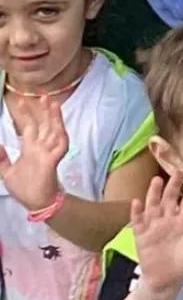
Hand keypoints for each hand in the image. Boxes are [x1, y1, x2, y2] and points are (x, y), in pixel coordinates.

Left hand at [0, 95, 67, 211]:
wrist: (36, 204)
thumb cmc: (25, 189)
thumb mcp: (7, 173)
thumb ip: (2, 159)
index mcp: (30, 149)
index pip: (28, 127)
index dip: (24, 114)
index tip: (19, 100)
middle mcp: (40, 148)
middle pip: (43, 125)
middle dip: (42, 111)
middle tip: (43, 95)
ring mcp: (48, 153)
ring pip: (53, 131)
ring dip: (54, 118)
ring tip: (53, 104)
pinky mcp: (52, 162)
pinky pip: (59, 147)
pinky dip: (60, 137)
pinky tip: (59, 127)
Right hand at [131, 176, 182, 296]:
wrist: (166, 280)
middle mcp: (168, 221)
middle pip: (170, 199)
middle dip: (173, 185)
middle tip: (177, 171)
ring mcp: (154, 227)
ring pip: (153, 206)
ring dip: (154, 194)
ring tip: (157, 180)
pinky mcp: (141, 235)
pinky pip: (138, 222)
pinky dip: (137, 212)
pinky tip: (137, 202)